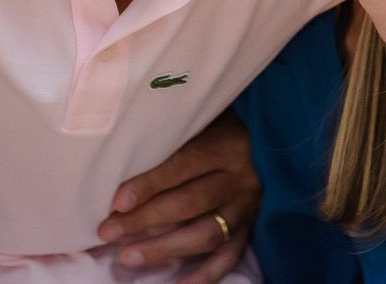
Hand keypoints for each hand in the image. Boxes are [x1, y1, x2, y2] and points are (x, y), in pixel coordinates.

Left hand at [97, 111, 258, 283]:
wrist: (277, 137)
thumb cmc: (230, 123)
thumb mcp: (207, 118)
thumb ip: (177, 135)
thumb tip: (127, 152)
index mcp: (225, 146)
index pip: (181, 167)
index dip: (149, 185)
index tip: (118, 201)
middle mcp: (238, 180)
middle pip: (189, 204)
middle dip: (145, 221)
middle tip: (108, 232)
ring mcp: (247, 207)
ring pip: (206, 234)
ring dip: (165, 249)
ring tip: (129, 257)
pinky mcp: (253, 226)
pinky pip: (231, 255)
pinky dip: (206, 274)